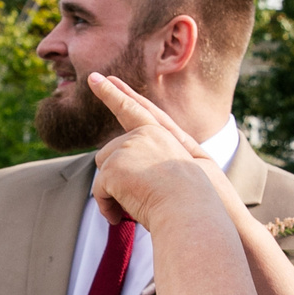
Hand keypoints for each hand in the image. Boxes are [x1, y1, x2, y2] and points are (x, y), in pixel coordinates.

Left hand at [86, 72, 223, 227]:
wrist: (194, 212)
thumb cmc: (195, 205)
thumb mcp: (185, 181)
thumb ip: (160, 170)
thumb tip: (136, 179)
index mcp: (165, 137)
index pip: (139, 110)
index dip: (118, 94)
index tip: (98, 78)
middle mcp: (147, 135)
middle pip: (111, 151)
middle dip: (112, 174)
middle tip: (127, 181)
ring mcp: (129, 147)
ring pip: (104, 168)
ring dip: (112, 192)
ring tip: (135, 208)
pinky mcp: (115, 166)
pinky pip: (99, 189)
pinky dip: (106, 206)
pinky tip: (118, 216)